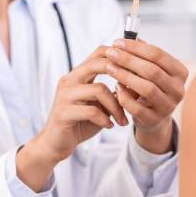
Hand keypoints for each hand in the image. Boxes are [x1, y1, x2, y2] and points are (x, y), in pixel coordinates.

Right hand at [17, 45, 127, 190]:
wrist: (56, 144)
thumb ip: (115, 93)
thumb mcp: (101, 105)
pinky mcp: (63, 112)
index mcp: (78, 75)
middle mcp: (69, 80)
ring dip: (116, 107)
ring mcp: (65, 95)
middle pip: (97, 64)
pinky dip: (105, 119)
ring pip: (99, 89)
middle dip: (120, 75)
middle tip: (134, 90)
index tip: (138, 68)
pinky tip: (109, 126)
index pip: (99, 52)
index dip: (120, 56)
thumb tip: (139, 84)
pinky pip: (91, 111)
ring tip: (122, 119)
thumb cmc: (81, 122)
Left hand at [105, 38, 188, 153]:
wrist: (154, 118)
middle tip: (110, 53)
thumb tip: (129, 38)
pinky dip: (124, 97)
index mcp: (180, 72)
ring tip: (109, 68)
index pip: (158, 55)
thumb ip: (143, 54)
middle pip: (152, 70)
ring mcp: (168, 106)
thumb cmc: (151, 87)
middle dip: (128, 60)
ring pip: (146, 88)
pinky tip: (115, 87)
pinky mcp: (155, 120)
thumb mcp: (151, 70)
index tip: (117, 42)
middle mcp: (178, 90)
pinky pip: (137, 108)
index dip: (136, 47)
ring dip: (125, 76)